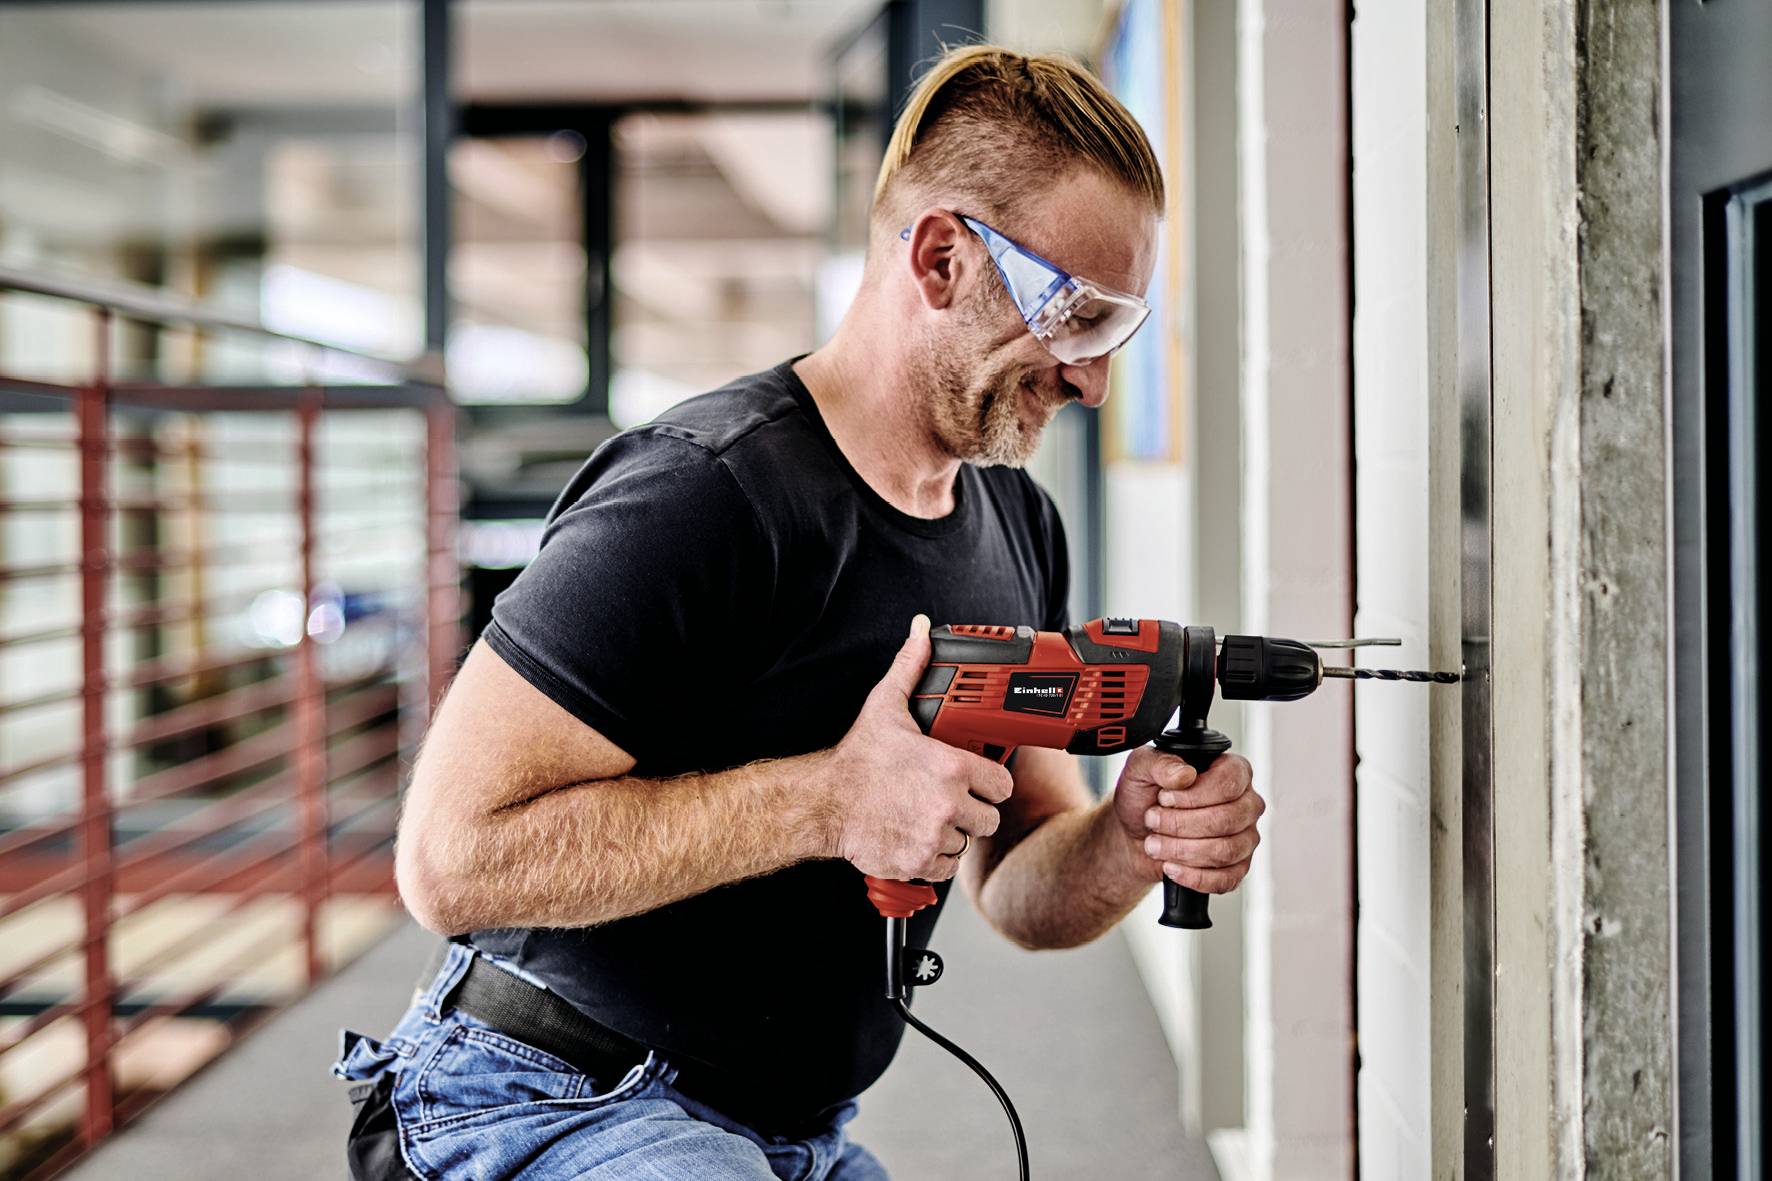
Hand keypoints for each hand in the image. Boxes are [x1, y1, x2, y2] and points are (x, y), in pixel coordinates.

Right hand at [820, 615, 1011, 881]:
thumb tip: (921, 632)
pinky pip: (946, 866)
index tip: (977, 781)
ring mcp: (934, 835)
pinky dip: (935, 857)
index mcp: (951, 766)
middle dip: (974, 811)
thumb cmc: (857, 760)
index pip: (1002, 785)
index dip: (991, 783)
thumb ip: (910, 668)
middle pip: (989, 818)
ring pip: (966, 842)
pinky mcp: (919, 861)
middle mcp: (948, 803)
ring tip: (928, 816)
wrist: (824, 803)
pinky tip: (917, 837)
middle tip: (950, 801)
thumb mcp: (886, 707)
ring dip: (953, 833)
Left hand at [1110, 747, 1262, 892]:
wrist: (1135, 834)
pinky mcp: (1237, 867)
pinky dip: (1193, 876)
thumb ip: (1160, 762)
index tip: (1164, 798)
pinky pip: (1226, 879)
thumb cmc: (1144, 797)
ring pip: (1225, 851)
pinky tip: (1171, 866)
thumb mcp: (1140, 769)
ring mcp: (1245, 837)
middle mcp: (1246, 803)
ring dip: (1182, 850)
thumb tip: (1185, 774)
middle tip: (1153, 820)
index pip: (1229, 783)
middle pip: (1227, 819)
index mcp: (1232, 770)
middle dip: (1181, 824)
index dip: (1193, 795)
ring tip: (1155, 843)